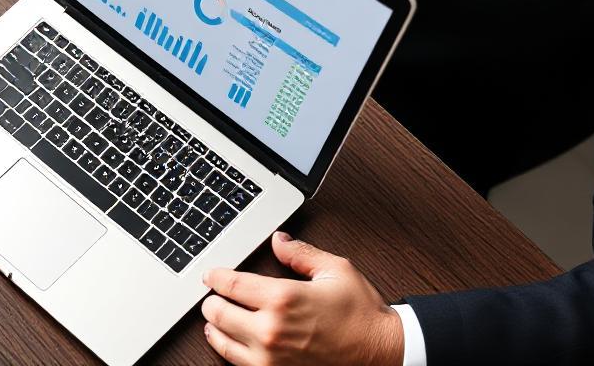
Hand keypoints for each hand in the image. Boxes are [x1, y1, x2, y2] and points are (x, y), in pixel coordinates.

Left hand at [200, 231, 402, 365]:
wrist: (382, 353)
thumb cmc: (361, 315)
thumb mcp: (335, 271)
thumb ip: (300, 253)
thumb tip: (278, 240)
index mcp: (283, 298)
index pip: (230, 284)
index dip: (215, 277)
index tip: (211, 275)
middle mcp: (271, 329)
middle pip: (218, 312)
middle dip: (212, 301)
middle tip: (212, 295)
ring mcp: (270, 357)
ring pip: (221, 341)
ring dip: (215, 326)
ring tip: (215, 317)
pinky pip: (237, 363)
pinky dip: (228, 349)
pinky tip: (230, 341)